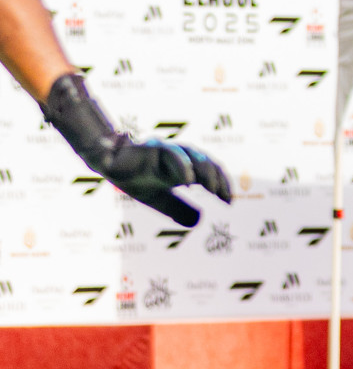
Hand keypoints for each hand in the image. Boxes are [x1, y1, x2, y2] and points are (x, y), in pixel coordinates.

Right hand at [99, 139, 232, 227]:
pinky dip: (183, 166)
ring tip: (213, 190)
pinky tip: (188, 182)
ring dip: (206, 172)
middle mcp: (180, 157)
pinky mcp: (154, 147)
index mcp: (185, 168)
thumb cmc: (136, 179)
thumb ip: (178, 208)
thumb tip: (199, 221)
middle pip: (207, 163)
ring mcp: (168, 150)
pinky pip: (172, 154)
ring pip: (194, 155)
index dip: (222, 185)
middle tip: (225, 198)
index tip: (228, 202)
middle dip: (219, 180)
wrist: (109, 165)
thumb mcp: (160, 200)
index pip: (211, 172)